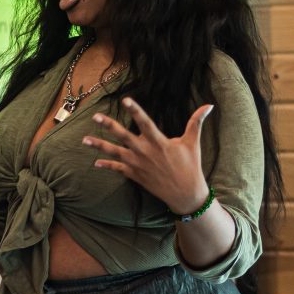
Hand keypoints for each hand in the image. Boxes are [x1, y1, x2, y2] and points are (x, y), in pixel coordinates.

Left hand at [83, 98, 213, 214]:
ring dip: (99, 146)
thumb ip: (196, 122)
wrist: (186, 194)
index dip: (135, 110)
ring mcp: (138, 164)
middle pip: (123, 136)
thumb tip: (209, 105)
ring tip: (84, 139)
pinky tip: (96, 163)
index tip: (125, 100)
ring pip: (115, 153)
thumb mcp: (193, 142)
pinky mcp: (135, 176)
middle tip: (95, 117)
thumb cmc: (190, 166)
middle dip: (108, 126)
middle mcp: (145, 152)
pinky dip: (107, 166)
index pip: (145, 122)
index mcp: (159, 141)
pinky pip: (118, 169)